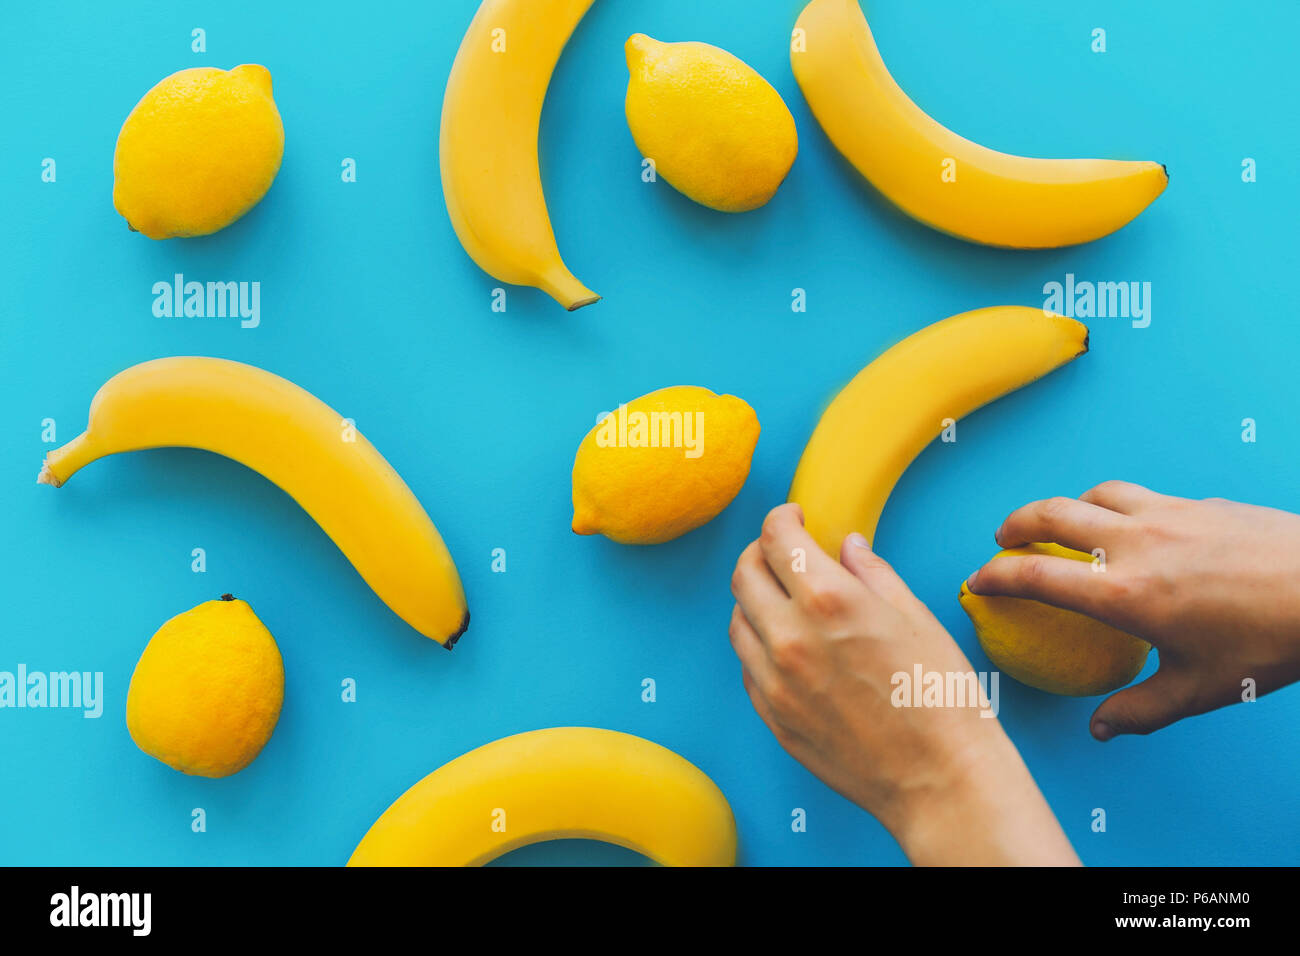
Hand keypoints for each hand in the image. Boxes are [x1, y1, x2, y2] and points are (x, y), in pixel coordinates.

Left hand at [729, 503, 1078, 864]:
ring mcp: (775, 681)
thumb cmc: (941, 698)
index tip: (792, 517)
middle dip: (760, 552)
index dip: (780, 518)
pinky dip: (759, 645)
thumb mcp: (915, 619)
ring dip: (754, 600)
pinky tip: (788, 645)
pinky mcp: (773, 716)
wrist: (940, 780)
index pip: (776, 538)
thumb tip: (847, 545)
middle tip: (781, 551)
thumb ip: (872, 574)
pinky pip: (747, 667)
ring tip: (784, 599)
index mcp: (829, 602)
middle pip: (744, 575)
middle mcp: (790, 637)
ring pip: (737, 621)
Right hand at [966, 481, 1299, 739]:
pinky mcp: (1200, 503)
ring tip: (1062, 523)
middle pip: (1052, 514)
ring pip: (1096, 493)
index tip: (978, 582)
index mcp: (1124, 594)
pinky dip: (1117, 506)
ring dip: (1067, 506)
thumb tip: (1100, 728)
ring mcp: (1168, 515)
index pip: (1036, 577)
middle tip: (1003, 538)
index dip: (995, 577)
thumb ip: (1141, 708)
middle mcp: (1135, 544)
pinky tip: (1136, 528)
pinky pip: (1142, 495)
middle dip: (1016, 522)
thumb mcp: (1200, 689)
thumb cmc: (1268, 642)